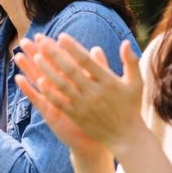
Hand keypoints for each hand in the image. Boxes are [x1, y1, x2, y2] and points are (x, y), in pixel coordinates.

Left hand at [15, 35, 146, 155]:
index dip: (73, 48)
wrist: (126, 137)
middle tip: (41, 40)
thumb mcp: (136, 83)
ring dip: (47, 70)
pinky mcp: (77, 116)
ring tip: (35, 57)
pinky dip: (49, 92)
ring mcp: (84, 105)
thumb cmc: (131, 107)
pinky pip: (60, 103)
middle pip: (71, 70)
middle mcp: (95, 93)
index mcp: (109, 82)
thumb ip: (131, 62)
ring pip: (62, 85)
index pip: (87, 61)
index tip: (61, 36)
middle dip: (54, 54)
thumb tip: (126, 42)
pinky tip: (38, 81)